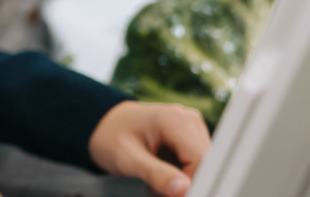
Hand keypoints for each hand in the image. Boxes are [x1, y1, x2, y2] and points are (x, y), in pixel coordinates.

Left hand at [87, 101, 210, 196]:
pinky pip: (195, 165)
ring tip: (156, 185)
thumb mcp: (128, 159)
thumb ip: (156, 174)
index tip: (171, 196)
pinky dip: (181, 178)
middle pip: (205, 163)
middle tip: (157, 192)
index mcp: (177, 120)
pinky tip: (163, 179)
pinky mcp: (190, 139)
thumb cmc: (111, 137)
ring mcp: (192, 128)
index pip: (202, 160)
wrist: (103, 125)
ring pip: (202, 167)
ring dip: (182, 183)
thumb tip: (183, 190)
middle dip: (185, 185)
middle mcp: (190, 121)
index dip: (192, 184)